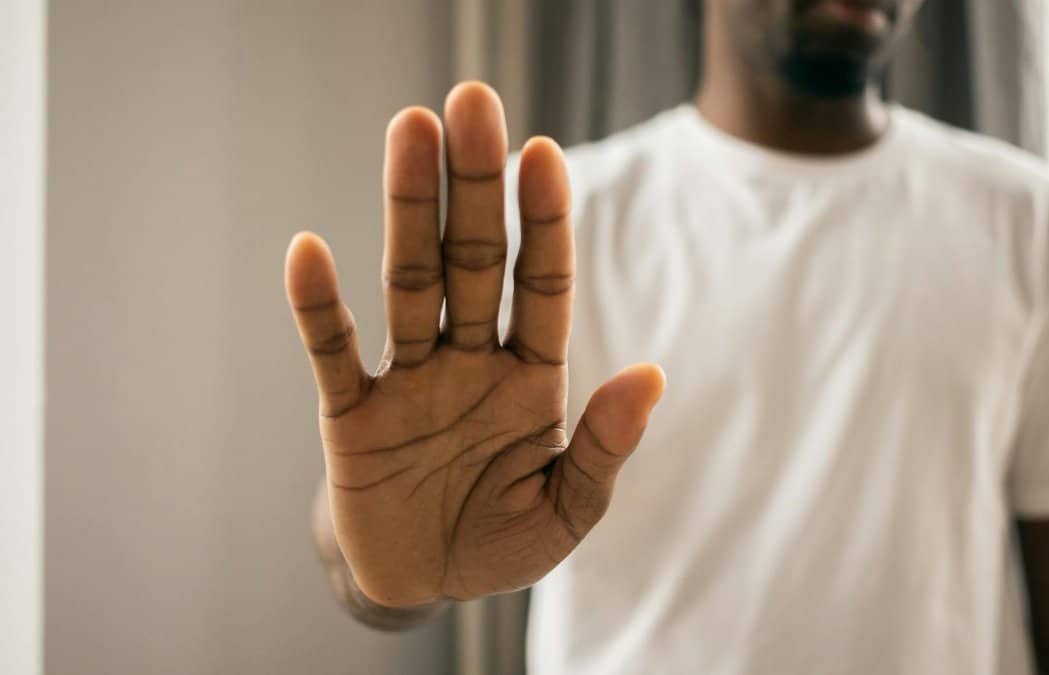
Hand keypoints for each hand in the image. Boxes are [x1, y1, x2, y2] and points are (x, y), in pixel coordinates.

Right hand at [285, 82, 664, 607]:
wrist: (423, 583)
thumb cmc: (501, 539)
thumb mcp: (566, 510)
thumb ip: (604, 448)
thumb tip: (650, 375)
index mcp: (530, 377)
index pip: (540, 285)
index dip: (542, 222)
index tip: (542, 154)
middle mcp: (469, 360)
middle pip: (471, 259)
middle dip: (474, 185)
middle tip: (471, 100)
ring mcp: (408, 380)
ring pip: (408, 283)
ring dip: (406, 210)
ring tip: (408, 131)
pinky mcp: (352, 417)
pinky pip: (332, 355)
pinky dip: (318, 309)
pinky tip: (307, 251)